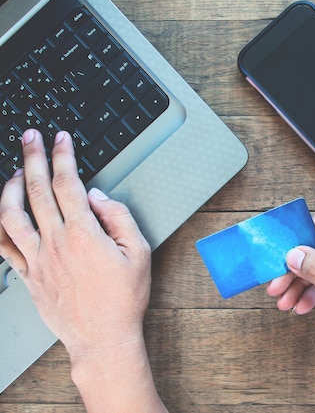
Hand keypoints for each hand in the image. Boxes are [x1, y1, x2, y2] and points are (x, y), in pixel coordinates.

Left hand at [0, 129, 150, 364]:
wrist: (103, 337)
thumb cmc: (123, 298)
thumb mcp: (139, 252)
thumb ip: (119, 218)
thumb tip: (98, 196)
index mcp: (83, 233)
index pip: (67, 183)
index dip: (63, 156)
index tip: (61, 139)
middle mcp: (54, 242)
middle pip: (35, 190)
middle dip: (32, 157)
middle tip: (30, 137)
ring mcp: (37, 260)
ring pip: (11, 214)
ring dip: (10, 186)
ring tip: (15, 170)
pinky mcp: (28, 276)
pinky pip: (4, 245)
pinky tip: (1, 214)